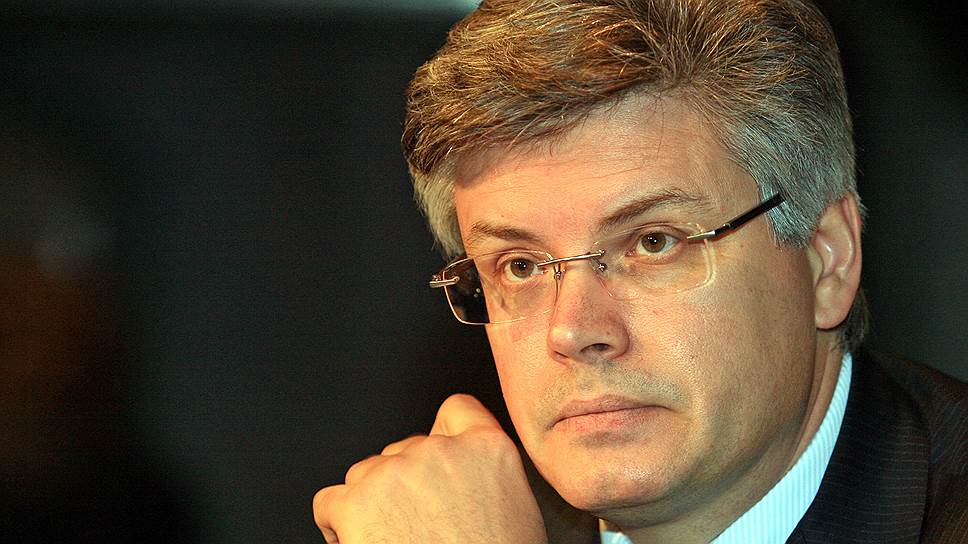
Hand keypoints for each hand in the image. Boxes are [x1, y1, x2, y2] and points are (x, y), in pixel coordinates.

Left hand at [313, 394, 547, 543]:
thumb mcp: (516, 508)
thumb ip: (488, 472)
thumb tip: (466, 473)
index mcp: (487, 450)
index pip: (456, 410)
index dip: (442, 435)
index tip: (435, 460)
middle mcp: (439, 451)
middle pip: (404, 450)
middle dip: (404, 482)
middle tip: (416, 524)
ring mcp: (395, 473)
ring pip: (366, 474)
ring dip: (371, 503)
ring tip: (390, 540)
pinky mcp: (356, 503)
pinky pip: (329, 502)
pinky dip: (337, 524)